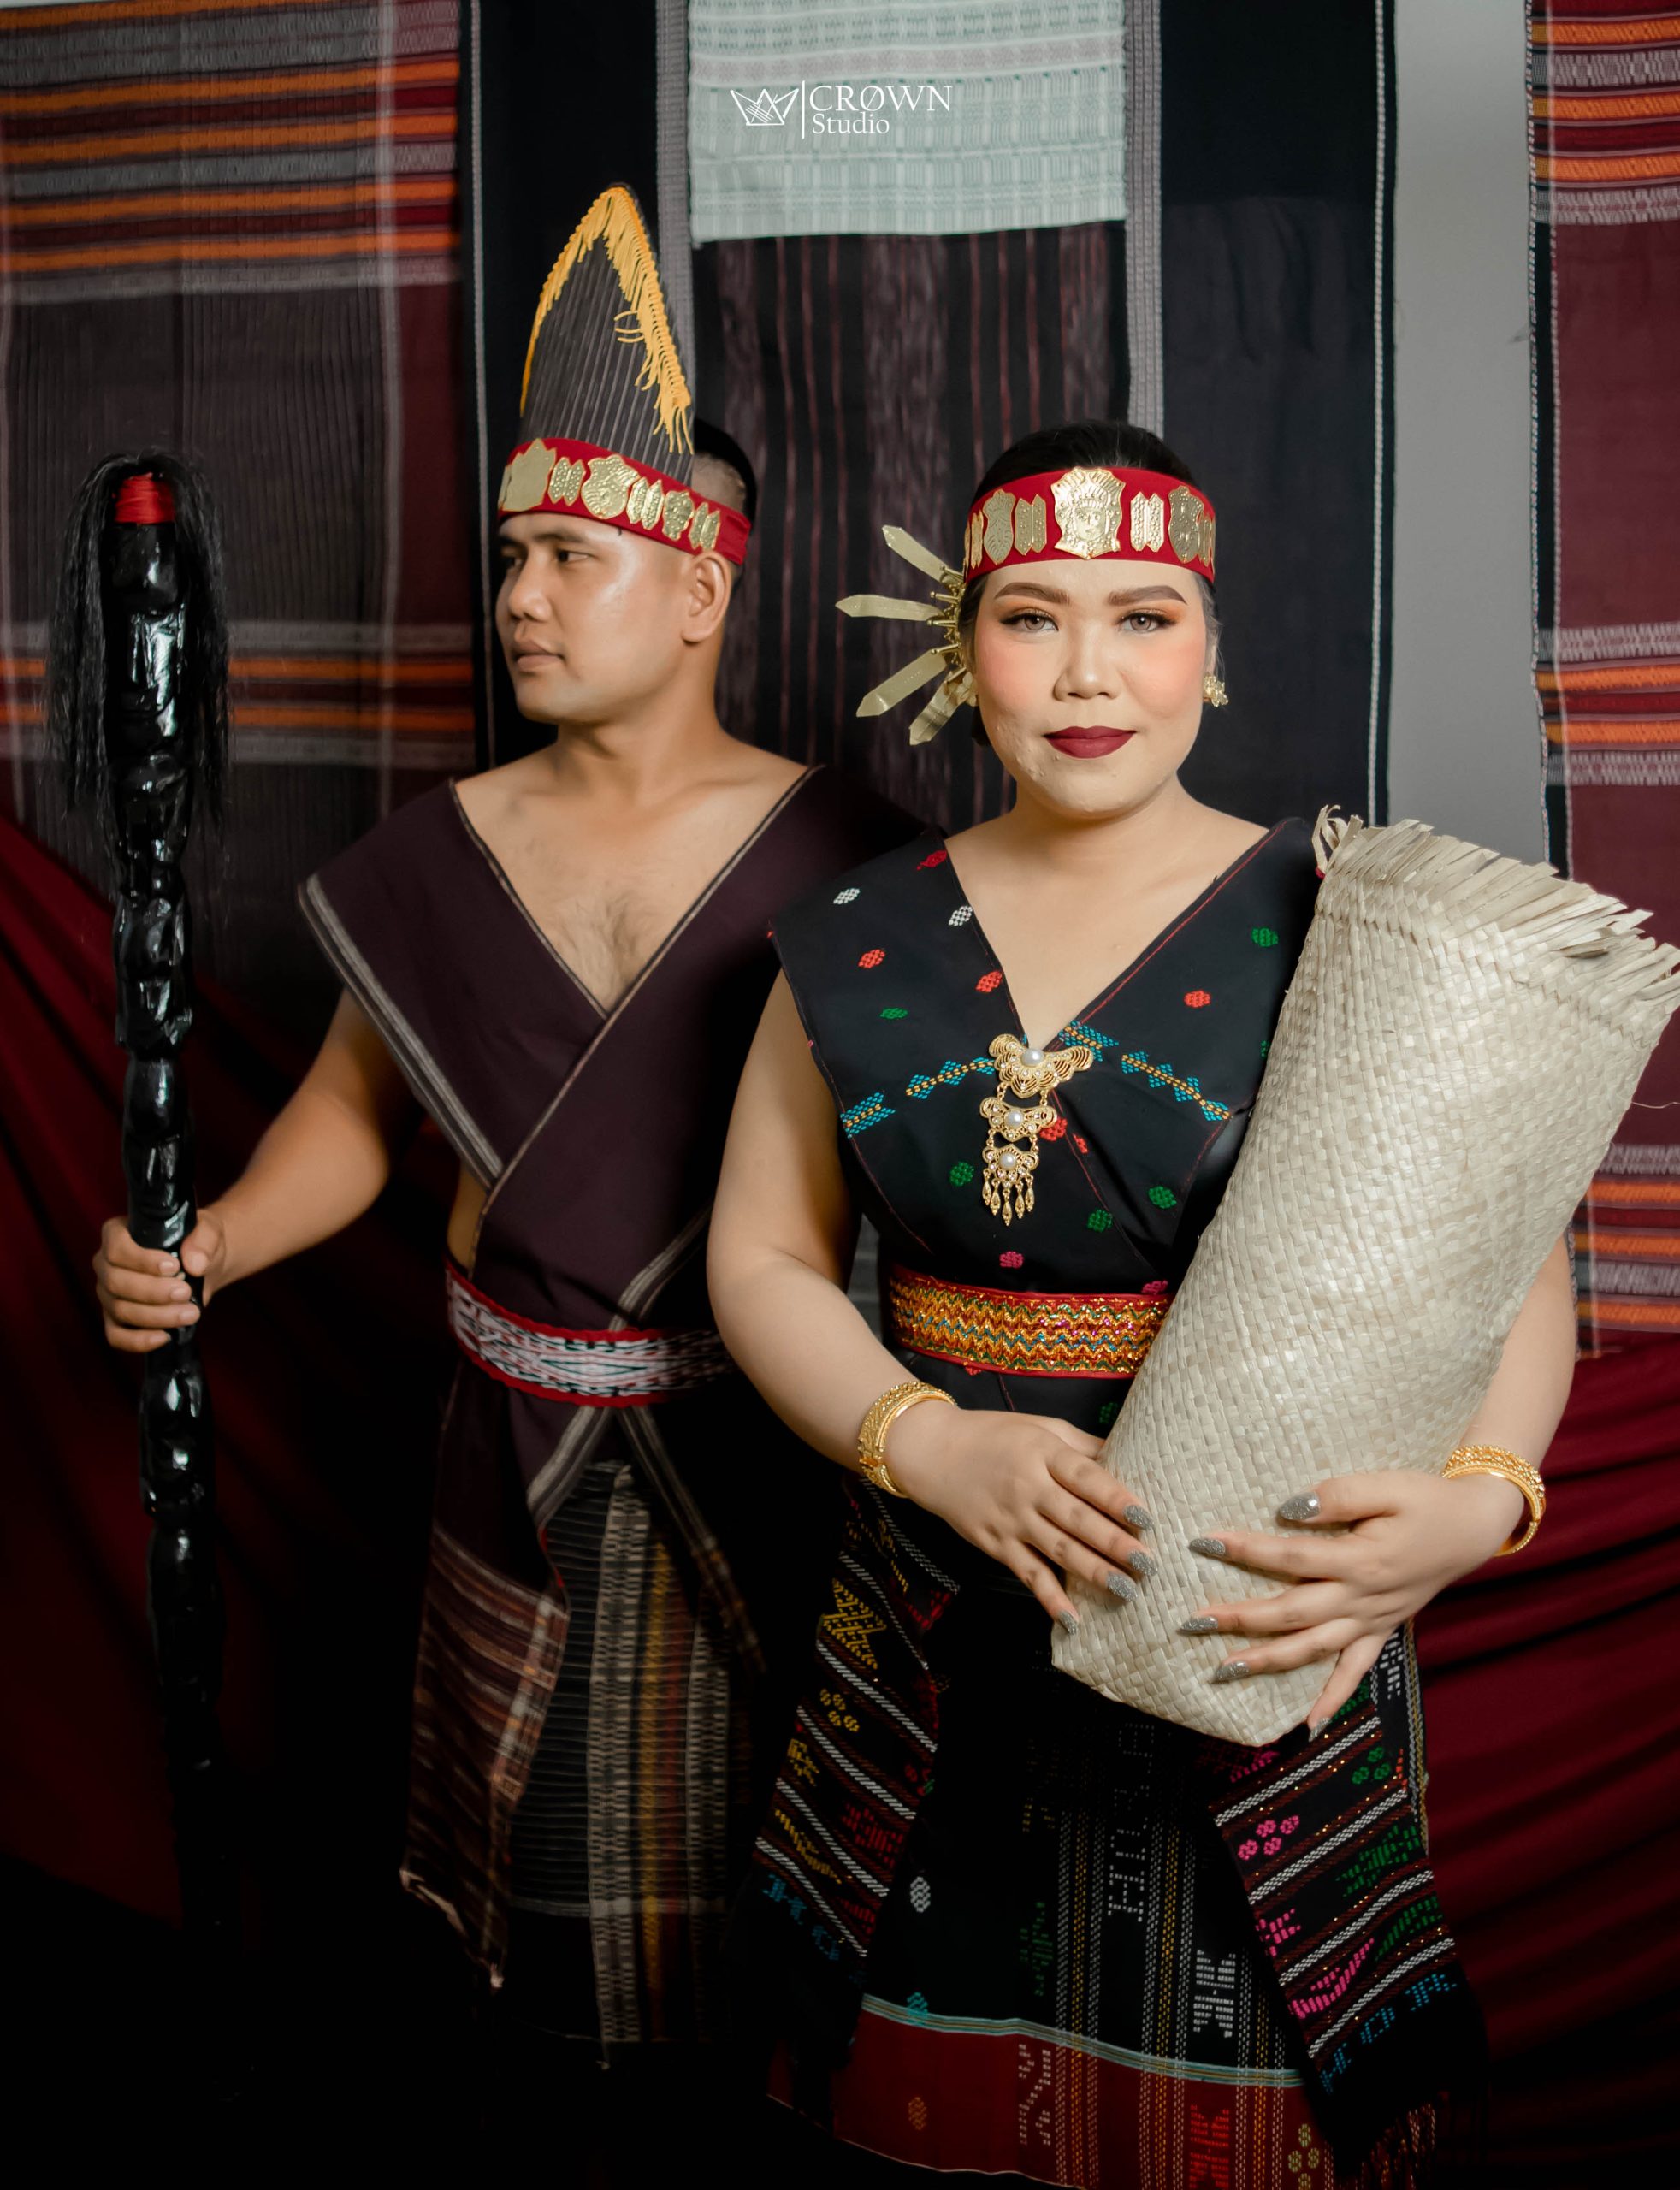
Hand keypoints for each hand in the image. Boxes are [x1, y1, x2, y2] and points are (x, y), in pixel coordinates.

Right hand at [93, 1208, 228, 1352]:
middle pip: (116, 1282)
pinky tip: (165, 1337)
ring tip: (190, 1314)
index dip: (143, 1260)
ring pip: (120, 1310)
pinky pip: (116, 1336)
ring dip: (156, 1316)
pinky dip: (138, 1340)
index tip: (174, 1267)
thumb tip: (195, 1264)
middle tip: (185, 1293)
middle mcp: (105, 1264)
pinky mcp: (115, 1319)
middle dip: (153, 1291)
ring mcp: (107, 1294)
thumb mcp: (207, 1232)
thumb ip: (203, 1241)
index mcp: (117, 1234)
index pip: (117, 1248)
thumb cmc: (197, 1244)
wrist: (202, 1266)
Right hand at [885, 1400, 1155, 1630]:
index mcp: (1043, 1452)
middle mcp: (1027, 1487)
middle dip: (1114, 1543)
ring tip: (1126, 1590)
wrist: (932, 1452)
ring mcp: (1011, 1519)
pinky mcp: (995, 1544)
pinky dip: (1050, 1598)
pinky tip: (1073, 1619)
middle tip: (1148, 1565)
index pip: (1085, 1477)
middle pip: (1077, 1519)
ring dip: (1093, 1572)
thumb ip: (1081, 1445)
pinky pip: (1028, 1574)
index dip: (1115, 1498)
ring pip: (1058, 1550)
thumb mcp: (1040, 1427)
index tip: (1146, 1517)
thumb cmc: (993, 1436)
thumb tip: (1128, 1457)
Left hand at [1185, 1470, 1526, 1728]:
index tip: (1203, 1543)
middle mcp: (1362, 1598)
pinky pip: (1355, 1673)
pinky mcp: (1382, 1630)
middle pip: (1290, 1613)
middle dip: (1239, 1619)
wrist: (1472, 1526)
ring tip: (1222, 1670)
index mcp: (1360, 1559)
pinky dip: (1331, 1700)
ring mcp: (1372, 1620)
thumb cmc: (1426, 1499)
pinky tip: (1305, 1725)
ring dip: (1267, 1662)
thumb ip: (1338, 1496)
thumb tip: (1288, 1508)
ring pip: (1312, 1649)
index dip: (1245, 1550)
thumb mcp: (1386, 1485)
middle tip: (1191, 1622)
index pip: (1289, 1557)